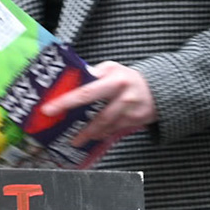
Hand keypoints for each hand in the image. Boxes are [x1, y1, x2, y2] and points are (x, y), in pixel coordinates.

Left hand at [41, 61, 156, 147]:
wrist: (160, 89)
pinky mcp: (135, 122)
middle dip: (82, 129)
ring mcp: (130, 112)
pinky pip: (115, 131)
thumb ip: (92, 74)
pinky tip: (94, 137)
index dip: (66, 102)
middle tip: (68, 137)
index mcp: (114, 80)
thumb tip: (70, 81)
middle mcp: (123, 97)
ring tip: (77, 140)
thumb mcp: (112, 69)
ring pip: (107, 128)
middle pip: (98, 117)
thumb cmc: (128, 78)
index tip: (49, 109)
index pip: (85, 92)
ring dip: (91, 135)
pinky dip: (103, 135)